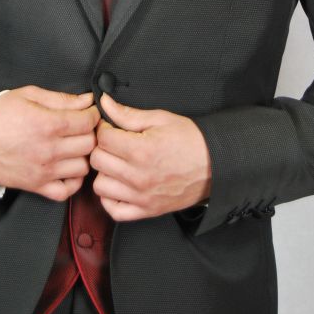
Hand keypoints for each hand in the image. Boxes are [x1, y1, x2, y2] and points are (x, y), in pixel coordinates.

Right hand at [0, 86, 99, 200]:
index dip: (93, 114)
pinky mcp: (36, 186)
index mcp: (48, 124)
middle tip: (83, 127)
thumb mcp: (29, 95)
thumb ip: (62, 99)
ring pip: (83, 167)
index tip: (89, 111)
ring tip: (74, 147)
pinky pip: (66, 191)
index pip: (88, 122)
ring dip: (82, 156)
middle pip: (89, 144)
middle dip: (90, 133)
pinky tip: (67, 168)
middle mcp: (49, 150)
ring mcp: (44, 171)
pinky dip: (72, 181)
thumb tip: (87, 100)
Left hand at [90, 93, 211, 220]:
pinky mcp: (146, 211)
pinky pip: (113, 210)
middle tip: (114, 143)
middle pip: (98, 160)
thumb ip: (128, 114)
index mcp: (142, 150)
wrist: (215, 165)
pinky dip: (110, 198)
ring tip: (117, 164)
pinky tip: (118, 185)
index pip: (103, 138)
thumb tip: (104, 103)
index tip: (112, 127)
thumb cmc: (190, 140)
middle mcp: (139, 176)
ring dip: (105, 172)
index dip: (104, 128)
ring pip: (100, 185)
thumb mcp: (160, 119)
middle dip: (103, 147)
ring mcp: (142, 196)